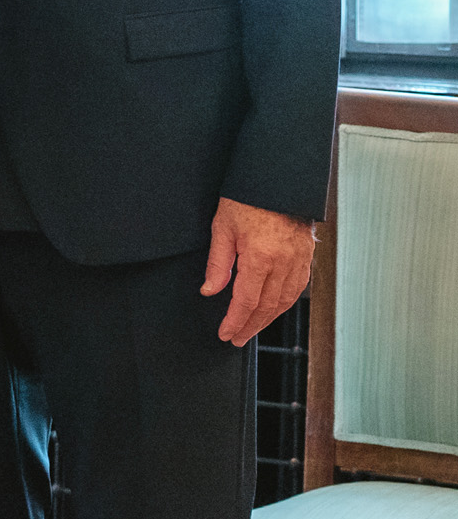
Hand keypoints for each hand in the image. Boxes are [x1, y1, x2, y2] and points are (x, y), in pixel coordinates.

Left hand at [202, 195, 317, 345]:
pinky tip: (274, 309)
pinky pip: (297, 287)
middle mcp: (284, 263)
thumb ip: (218, 263)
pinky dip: (285, 303)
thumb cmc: (247, 199)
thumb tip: (210, 291)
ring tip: (252, 328)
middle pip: (267, 306)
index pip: (247, 300)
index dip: (235, 321)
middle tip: (237, 339)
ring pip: (285, 300)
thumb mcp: (222, 227)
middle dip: (251, 326)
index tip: (225, 334)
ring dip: (268, 319)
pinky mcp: (307, 256)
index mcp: (261, 257)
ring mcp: (299, 260)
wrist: (278, 179)